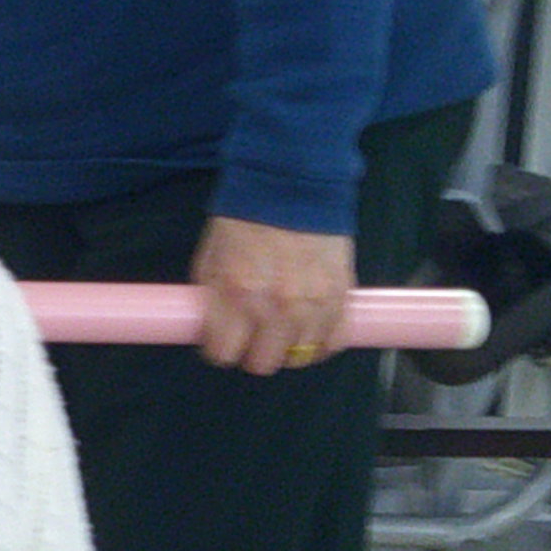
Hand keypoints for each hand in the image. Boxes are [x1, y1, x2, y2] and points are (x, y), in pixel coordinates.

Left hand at [192, 215, 356, 375]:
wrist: (290, 187)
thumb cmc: (243, 222)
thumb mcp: (209, 260)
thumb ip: (211, 302)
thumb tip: (213, 336)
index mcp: (236, 293)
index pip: (224, 353)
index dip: (220, 349)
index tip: (223, 341)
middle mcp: (276, 305)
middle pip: (263, 363)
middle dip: (252, 353)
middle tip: (252, 337)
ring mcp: (312, 302)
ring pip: (300, 356)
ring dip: (289, 348)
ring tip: (283, 330)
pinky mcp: (341, 295)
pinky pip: (334, 341)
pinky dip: (322, 342)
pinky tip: (310, 330)